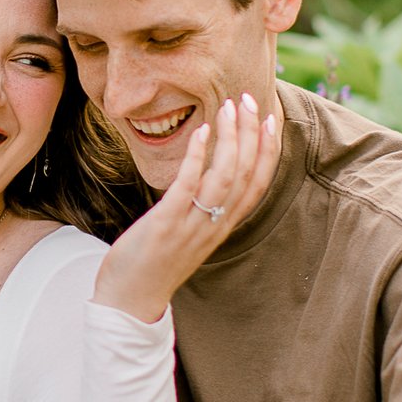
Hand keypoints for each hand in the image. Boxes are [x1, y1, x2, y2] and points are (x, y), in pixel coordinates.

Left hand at [93, 95, 280, 324]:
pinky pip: (189, 186)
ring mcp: (193, 226)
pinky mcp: (167, 225)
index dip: (269, 151)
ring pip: (225, 176)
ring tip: (227, 107)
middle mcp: (214, 226)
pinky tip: (199, 132)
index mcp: (222, 227)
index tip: (272, 120)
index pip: (258, 184)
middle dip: (251, 133)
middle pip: (246, 174)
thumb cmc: (153, 265)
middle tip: (249, 99)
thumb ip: (199, 209)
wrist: (129, 302)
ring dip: (230, 138)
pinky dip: (197, 157)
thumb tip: (201, 176)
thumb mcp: (186, 235)